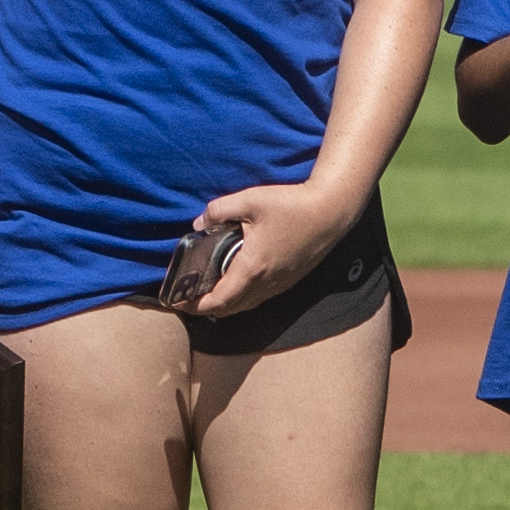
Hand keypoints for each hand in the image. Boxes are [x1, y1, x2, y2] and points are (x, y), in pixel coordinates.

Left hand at [182, 177, 352, 320]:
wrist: (332, 211)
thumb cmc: (292, 205)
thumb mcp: (249, 200)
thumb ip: (219, 210)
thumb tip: (199, 223)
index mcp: (252, 268)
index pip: (218, 300)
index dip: (195, 306)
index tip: (178, 302)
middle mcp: (266, 283)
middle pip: (230, 308)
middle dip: (206, 308)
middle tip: (188, 298)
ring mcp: (280, 284)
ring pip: (247, 304)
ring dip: (226, 303)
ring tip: (208, 290)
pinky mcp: (290, 279)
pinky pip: (260, 297)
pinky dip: (243, 296)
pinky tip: (237, 279)